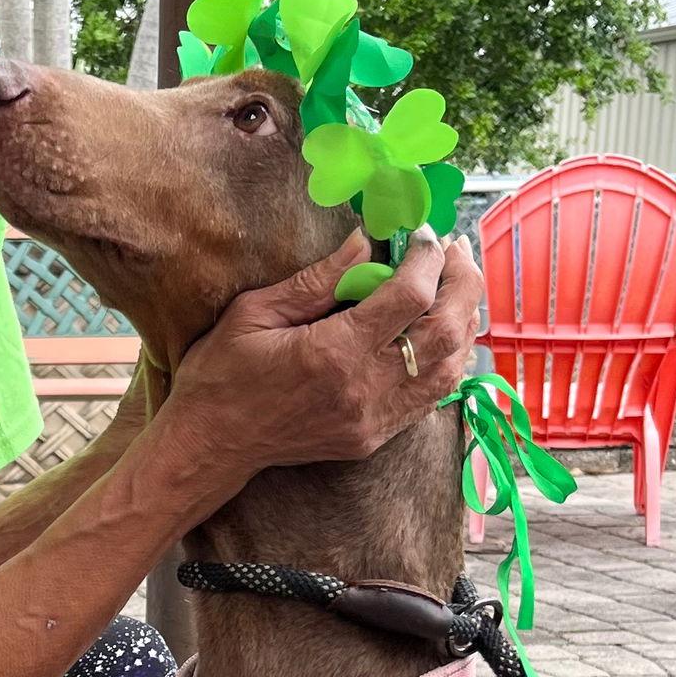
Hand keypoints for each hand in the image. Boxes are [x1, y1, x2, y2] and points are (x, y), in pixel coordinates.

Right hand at [167, 228, 483, 476]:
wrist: (212, 443)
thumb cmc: (223, 374)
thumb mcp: (258, 312)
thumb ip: (318, 279)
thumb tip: (365, 242)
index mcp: (333, 353)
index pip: (409, 297)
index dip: (426, 257)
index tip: (421, 233)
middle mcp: (364, 390)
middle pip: (444, 331)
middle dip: (461, 283)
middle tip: (455, 251)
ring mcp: (373, 420)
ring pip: (449, 369)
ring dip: (463, 322)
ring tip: (457, 286)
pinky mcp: (374, 437)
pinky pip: (431, 397)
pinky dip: (447, 360)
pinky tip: (441, 330)